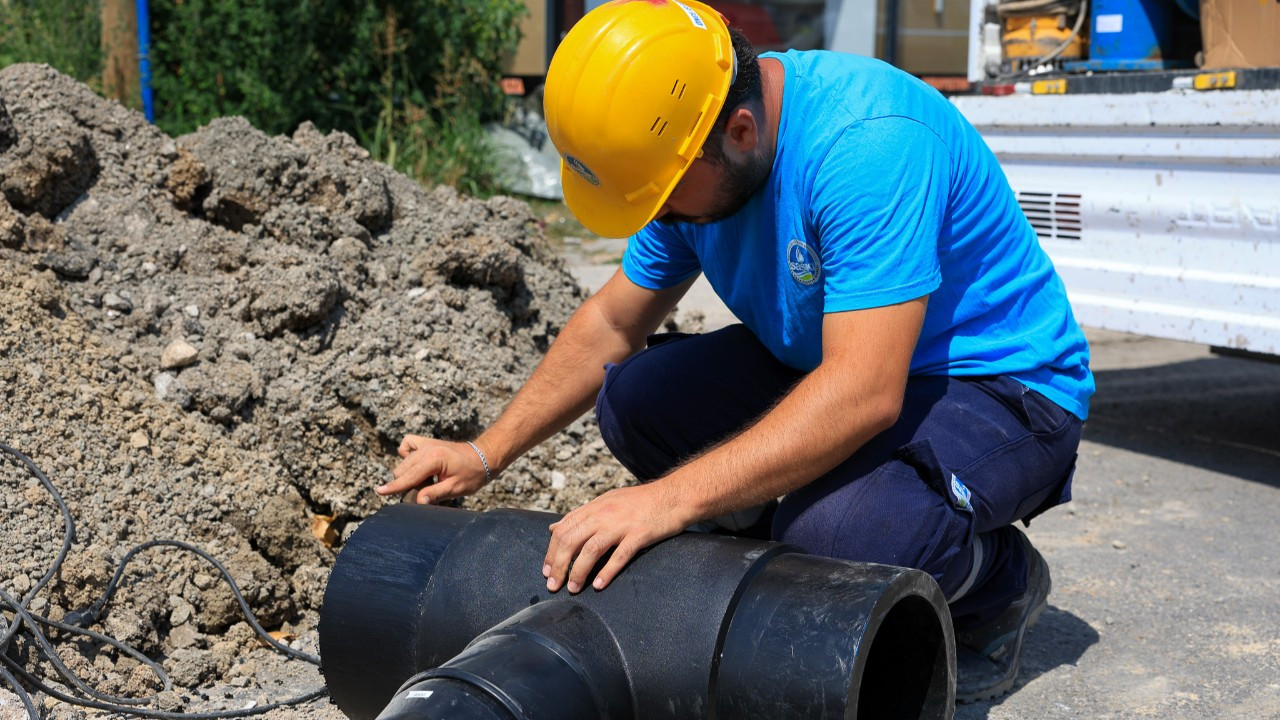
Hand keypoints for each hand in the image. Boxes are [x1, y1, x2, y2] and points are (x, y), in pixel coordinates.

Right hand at [376, 436, 489, 504]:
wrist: (483, 456)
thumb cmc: (472, 474)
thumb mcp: (456, 488)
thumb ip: (435, 494)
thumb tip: (418, 501)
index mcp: (434, 460)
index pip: (408, 477)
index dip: (394, 487)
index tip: (379, 492)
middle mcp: (427, 448)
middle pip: (402, 470)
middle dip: (406, 484)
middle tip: (426, 490)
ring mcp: (426, 443)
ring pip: (403, 461)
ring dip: (408, 474)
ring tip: (427, 480)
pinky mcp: (426, 442)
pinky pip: (407, 446)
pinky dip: (408, 456)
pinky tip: (418, 466)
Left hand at [542, 482, 689, 593]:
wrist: (675, 495)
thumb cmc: (641, 501)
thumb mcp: (607, 501)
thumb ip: (581, 516)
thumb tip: (554, 527)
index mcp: (595, 506)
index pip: (563, 528)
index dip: (551, 551)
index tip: (547, 570)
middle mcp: (604, 514)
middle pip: (572, 540)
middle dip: (558, 565)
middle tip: (553, 585)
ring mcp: (622, 524)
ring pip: (591, 549)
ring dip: (578, 571)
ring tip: (573, 588)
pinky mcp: (640, 534)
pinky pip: (620, 555)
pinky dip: (607, 572)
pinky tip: (599, 585)